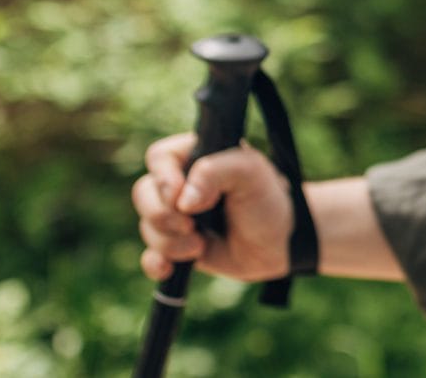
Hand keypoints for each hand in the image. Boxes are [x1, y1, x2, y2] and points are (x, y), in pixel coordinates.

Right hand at [133, 132, 295, 282]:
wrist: (282, 243)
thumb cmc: (268, 199)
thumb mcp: (251, 173)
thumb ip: (215, 171)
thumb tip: (182, 200)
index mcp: (195, 156)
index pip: (159, 157)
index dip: (164, 178)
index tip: (180, 196)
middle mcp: (181, 184)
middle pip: (143, 193)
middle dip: (162, 215)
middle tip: (191, 225)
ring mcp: (177, 216)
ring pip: (147, 225)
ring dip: (169, 242)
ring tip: (199, 246)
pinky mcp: (178, 246)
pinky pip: (151, 255)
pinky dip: (155, 263)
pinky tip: (169, 268)